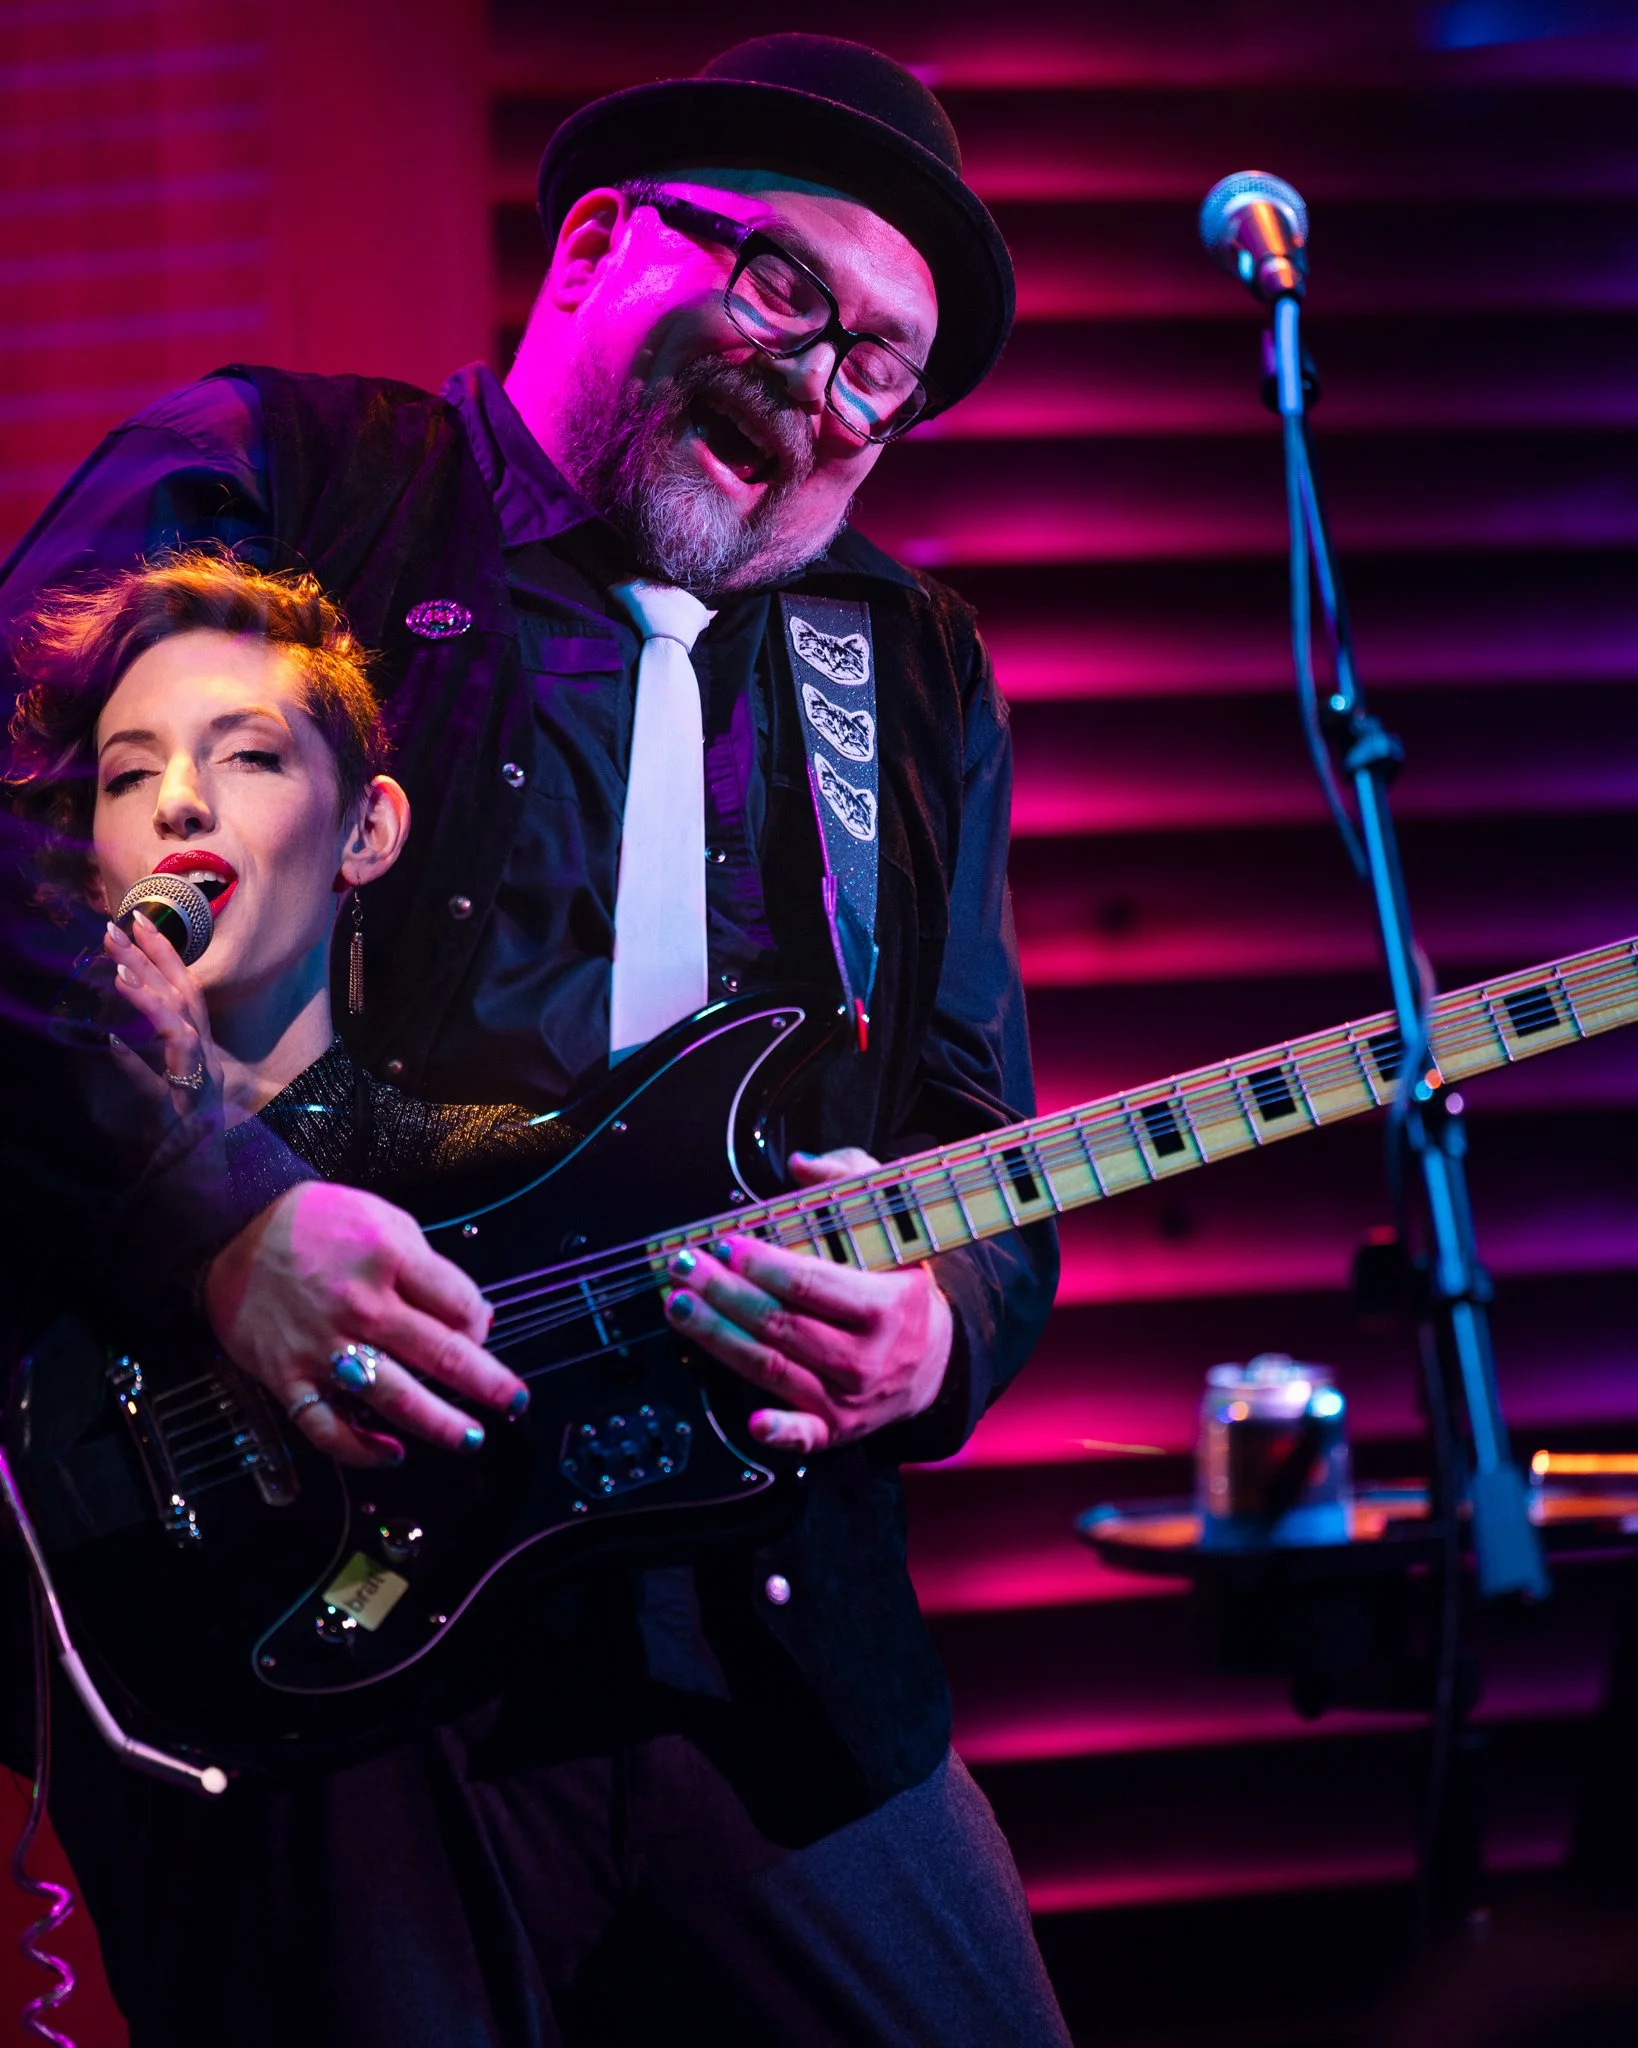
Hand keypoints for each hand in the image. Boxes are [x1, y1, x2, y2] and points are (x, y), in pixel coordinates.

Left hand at [102, 912, 221, 1114]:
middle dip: (154, 958)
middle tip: (118, 926)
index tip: (139, 919)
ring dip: (151, 999)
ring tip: (118, 971)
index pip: (186, 988)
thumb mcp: (172, 1085)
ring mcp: (197, 1082)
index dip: (166, 952)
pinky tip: (112, 1044)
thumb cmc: (188, 1133)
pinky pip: (160, 1085)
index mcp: (202, 1046)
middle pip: (185, 997)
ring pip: (179, 1030)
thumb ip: (154, 1059)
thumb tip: (116, 1037)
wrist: (208, 1179)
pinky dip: (137, 1065)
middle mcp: (205, 1057)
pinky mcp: (184, 1111)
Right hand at [204, 1182, 529, 1467]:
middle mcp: (361, 1305)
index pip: (459, 1303)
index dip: (481, 1323)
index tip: (482, 1334)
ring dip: (439, 1424)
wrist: (233, 1229)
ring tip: (471, 1438)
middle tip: (514, 1402)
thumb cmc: (316, 1223)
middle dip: (486, 1383)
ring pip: (394, 1397)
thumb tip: (473, 1317)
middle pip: (440, 1353)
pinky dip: (361, 1448)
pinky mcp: (288, 1376)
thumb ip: (429, 1265)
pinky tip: (391, 1453)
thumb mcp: (383, 1218)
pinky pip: (328, 1426)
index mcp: (389, 1259)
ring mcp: (324, 1346)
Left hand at [661, 1147, 952, 1454]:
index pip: (810, 1283)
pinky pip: (804, 1436)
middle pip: (779, 1325)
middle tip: (685, 1268)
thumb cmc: (901, 1286)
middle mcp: (867, 1356)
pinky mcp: (836, 1429)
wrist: (936, 1360)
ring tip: (680, 1306)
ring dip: (717, 1339)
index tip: (727, 1244)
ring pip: (771, 1368)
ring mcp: (850, 1398)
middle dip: (724, 1294)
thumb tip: (800, 1166)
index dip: (762, 1264)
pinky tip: (751, 1421)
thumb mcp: (890, 1223)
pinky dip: (779, 1431)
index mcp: (885, 1303)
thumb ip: (849, 1181)